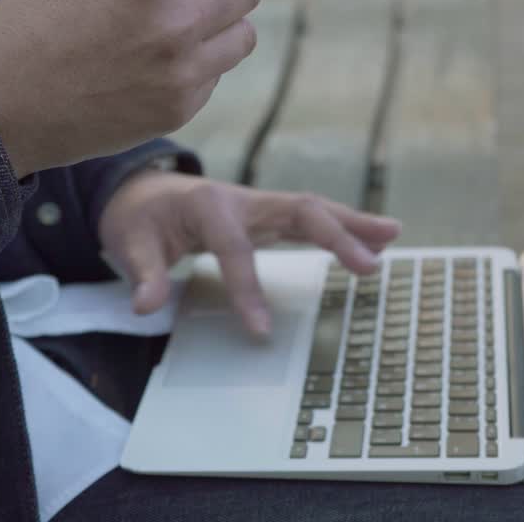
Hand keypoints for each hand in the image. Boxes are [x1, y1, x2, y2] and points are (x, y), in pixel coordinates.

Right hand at [0, 0, 259, 177]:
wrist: (2, 105)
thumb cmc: (35, 16)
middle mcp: (172, 26)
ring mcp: (180, 74)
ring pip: (243, 34)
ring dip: (219, 23)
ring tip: (170, 23)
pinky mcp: (179, 110)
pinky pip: (217, 73)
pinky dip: (198, 63)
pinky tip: (152, 61)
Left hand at [99, 172, 401, 335]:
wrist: (144, 191)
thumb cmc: (140, 218)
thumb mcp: (130, 243)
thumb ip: (144, 274)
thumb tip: (147, 306)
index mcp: (209, 204)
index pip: (235, 248)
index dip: (248, 290)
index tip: (261, 332)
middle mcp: (245, 199)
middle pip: (298, 211)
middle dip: (334, 237)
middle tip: (368, 266)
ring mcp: (262, 205)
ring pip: (315, 210)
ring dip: (353, 224)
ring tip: (393, 235)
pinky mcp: (271, 215)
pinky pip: (313, 219)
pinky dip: (346, 226)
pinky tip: (379, 237)